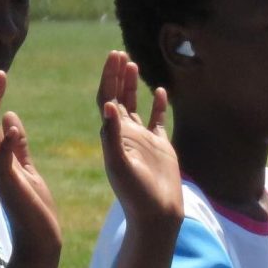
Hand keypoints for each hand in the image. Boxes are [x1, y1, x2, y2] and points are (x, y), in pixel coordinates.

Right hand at [0, 71, 60, 259]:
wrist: (41, 237)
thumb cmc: (34, 205)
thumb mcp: (28, 169)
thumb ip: (19, 146)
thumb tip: (12, 118)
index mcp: (2, 157)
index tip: (0, 75)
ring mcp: (1, 175)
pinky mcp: (10, 186)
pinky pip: (3, 163)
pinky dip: (8, 145)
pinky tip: (14, 129)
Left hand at [97, 52, 182, 225]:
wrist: (156, 214)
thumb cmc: (136, 193)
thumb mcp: (121, 164)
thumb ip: (113, 136)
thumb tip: (107, 105)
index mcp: (113, 135)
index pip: (106, 99)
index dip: (108, 78)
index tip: (113, 57)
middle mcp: (126, 134)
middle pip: (117, 98)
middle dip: (117, 75)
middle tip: (119, 53)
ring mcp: (143, 140)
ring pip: (135, 105)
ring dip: (132, 85)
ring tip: (132, 64)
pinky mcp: (160, 146)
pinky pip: (157, 120)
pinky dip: (157, 105)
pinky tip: (159, 91)